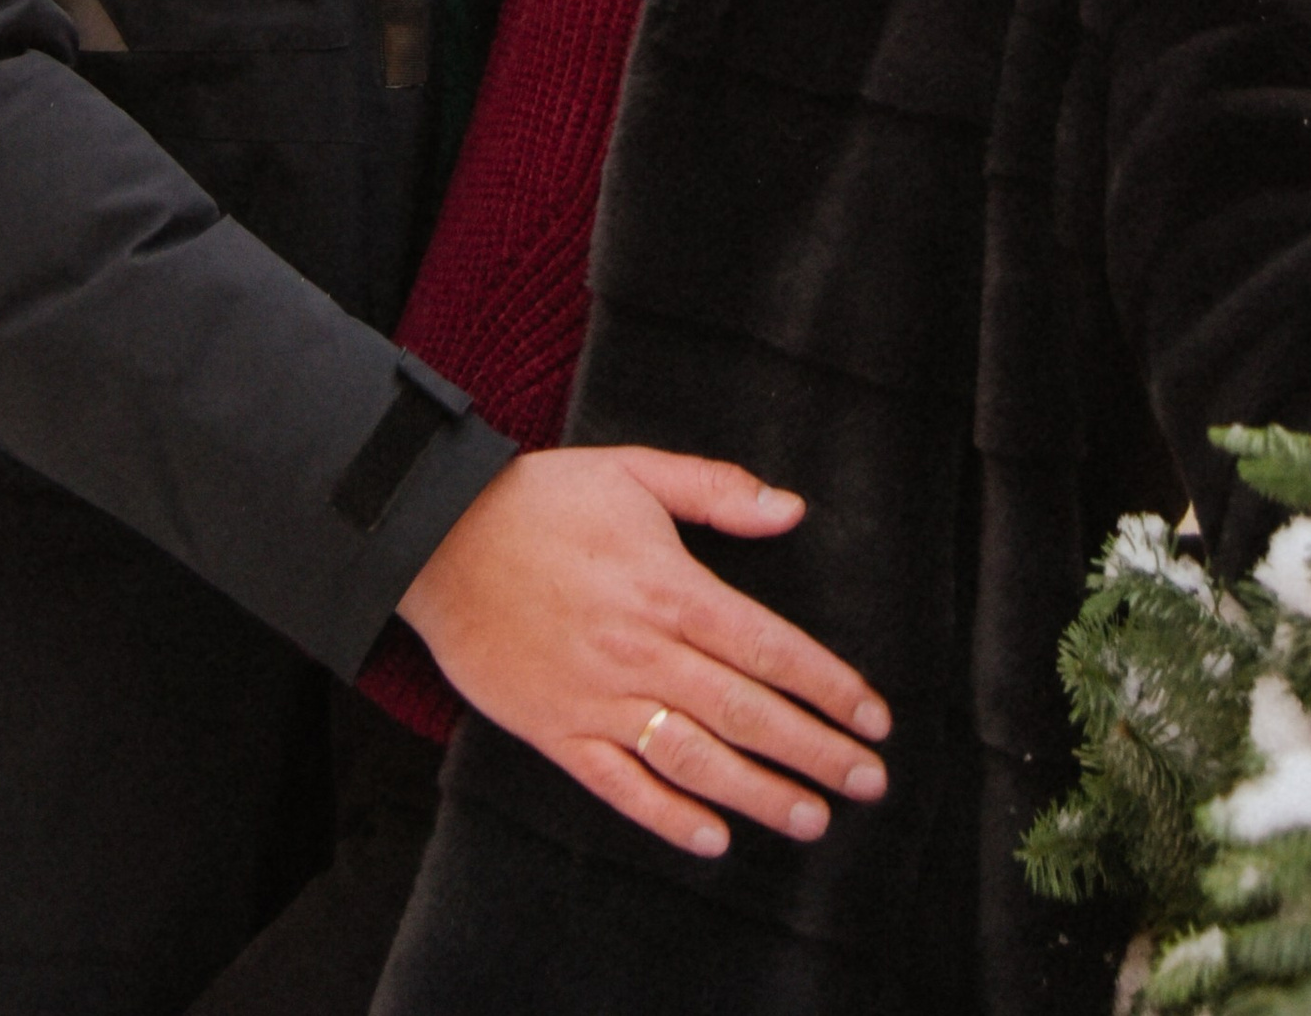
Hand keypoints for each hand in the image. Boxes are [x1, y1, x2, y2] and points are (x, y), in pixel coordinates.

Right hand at [394, 445, 890, 860]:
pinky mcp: (555, 730)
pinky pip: (618, 786)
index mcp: (670, 588)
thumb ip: (716, 491)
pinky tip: (713, 838)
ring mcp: (597, 698)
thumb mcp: (634, 471)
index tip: (873, 716)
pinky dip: (667, 817)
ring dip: (759, 794)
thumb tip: (791, 510)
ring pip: (694, 759)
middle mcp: (641, 651)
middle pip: (746, 712)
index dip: (827, 685)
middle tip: (868, 782)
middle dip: (815, 751)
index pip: (769, 647)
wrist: (438, 538)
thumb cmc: (541, 499)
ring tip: (812, 819)